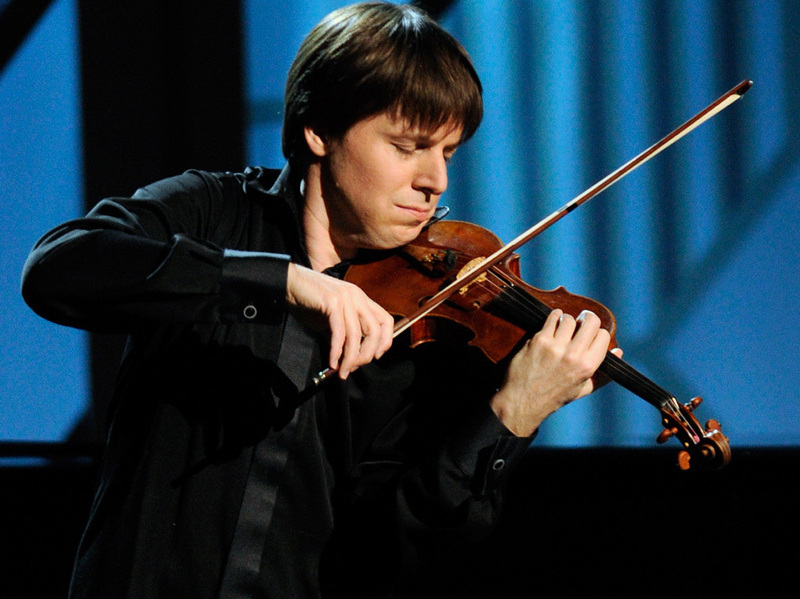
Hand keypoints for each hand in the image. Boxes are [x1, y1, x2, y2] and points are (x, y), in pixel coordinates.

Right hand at [286, 263, 393, 377]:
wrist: (288, 283)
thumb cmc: (307, 301)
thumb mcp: (330, 320)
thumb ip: (342, 336)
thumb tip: (348, 359)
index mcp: (361, 299)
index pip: (386, 321)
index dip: (384, 342)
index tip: (374, 357)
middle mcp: (357, 297)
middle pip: (375, 331)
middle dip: (366, 355)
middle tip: (353, 369)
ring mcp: (346, 298)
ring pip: (357, 335)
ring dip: (350, 359)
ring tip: (342, 371)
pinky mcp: (333, 302)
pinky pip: (339, 333)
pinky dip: (336, 351)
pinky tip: (332, 362)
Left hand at [490, 309, 621, 436]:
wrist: (523, 401)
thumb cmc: (554, 396)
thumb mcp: (584, 389)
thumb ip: (604, 372)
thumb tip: (619, 351)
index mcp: (587, 366)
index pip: (603, 335)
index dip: (598, 333)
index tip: (590, 335)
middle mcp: (574, 355)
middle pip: (590, 321)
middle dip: (587, 319)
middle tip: (582, 321)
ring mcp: (555, 346)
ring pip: (569, 318)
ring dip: (567, 320)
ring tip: (564, 327)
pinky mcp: (539, 340)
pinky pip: (551, 318)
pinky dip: (554, 317)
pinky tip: (554, 321)